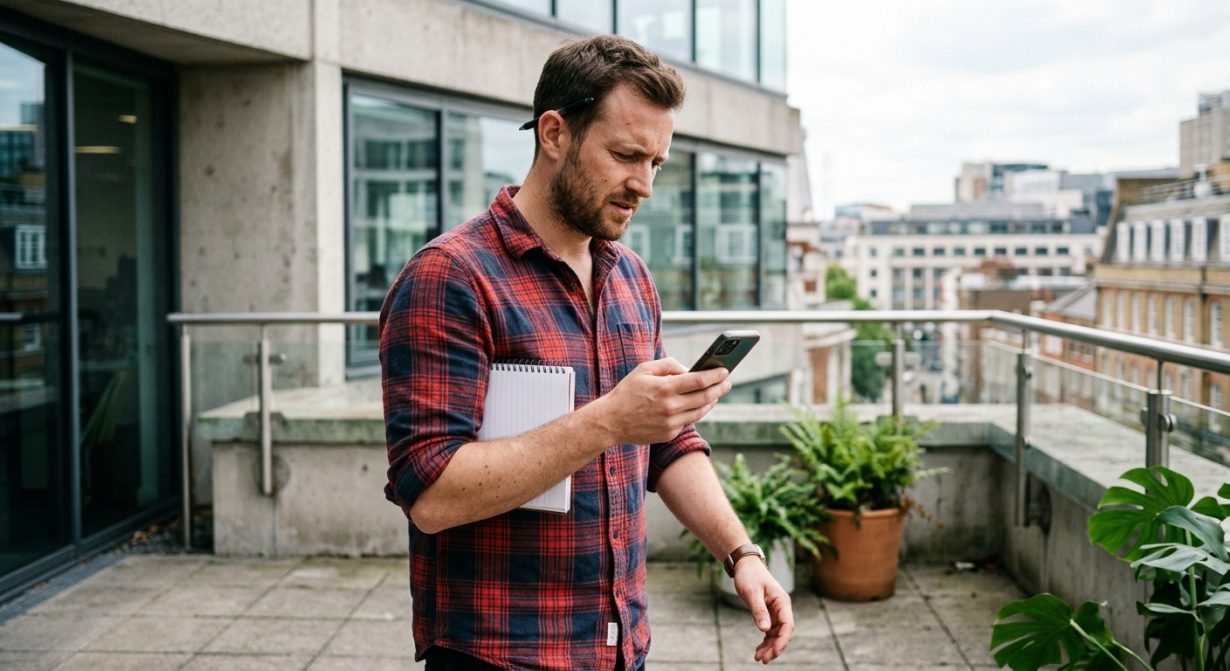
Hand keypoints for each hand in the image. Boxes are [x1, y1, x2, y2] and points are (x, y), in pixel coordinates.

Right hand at [590, 358, 730, 444]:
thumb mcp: (644, 369)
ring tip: (716, 394)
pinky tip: (700, 405)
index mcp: (665, 388)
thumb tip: (689, 370)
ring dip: (711, 401)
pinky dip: (696, 412)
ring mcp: (671, 423)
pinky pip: (688, 421)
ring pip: (700, 411)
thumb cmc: (627, 392)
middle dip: (720, 388)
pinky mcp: (669, 434)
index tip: (725, 370)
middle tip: (727, 382)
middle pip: (705, 397)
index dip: (715, 375)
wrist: (611, 421)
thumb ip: (668, 365)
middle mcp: (670, 407)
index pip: (699, 381)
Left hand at [733, 557, 793, 663]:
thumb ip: (759, 611)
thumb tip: (765, 630)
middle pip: (783, 633)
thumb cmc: (749, 576)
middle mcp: (782, 609)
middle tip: (763, 660)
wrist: (745, 566)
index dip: (782, 641)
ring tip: (759, 658)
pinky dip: (765, 642)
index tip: (773, 653)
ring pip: (776, 635)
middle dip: (775, 648)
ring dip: (770, 647)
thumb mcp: (752, 593)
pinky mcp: (768, 614)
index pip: (787, 626)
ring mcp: (776, 612)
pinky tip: (758, 650)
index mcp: (782, 602)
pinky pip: (769, 632)